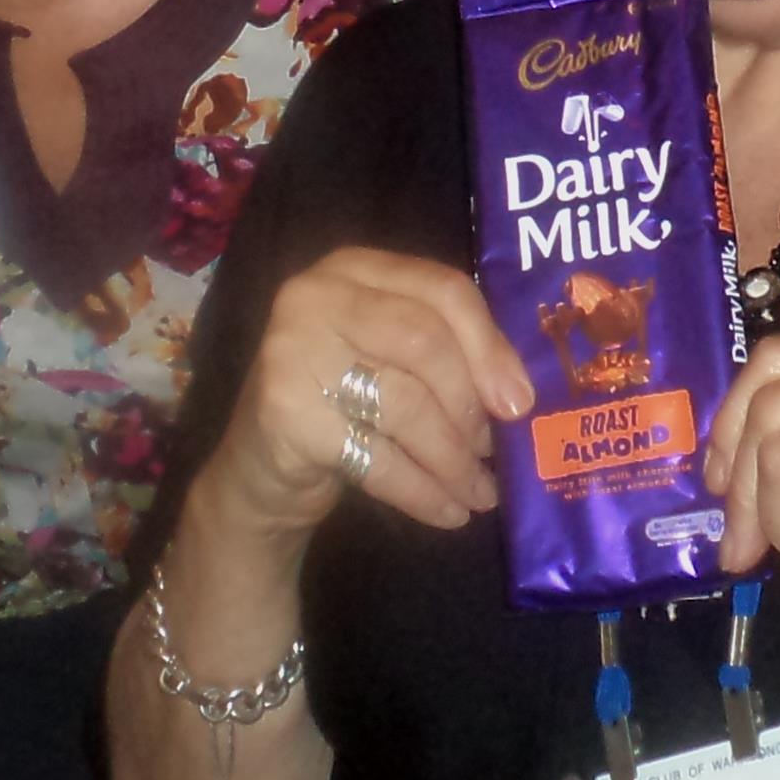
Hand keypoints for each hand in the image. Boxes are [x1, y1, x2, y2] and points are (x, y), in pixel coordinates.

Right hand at [200, 247, 533, 542]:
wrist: (260, 470)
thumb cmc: (342, 403)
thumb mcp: (391, 359)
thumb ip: (446, 352)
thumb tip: (517, 394)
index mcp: (355, 267)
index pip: (441, 288)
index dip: (489, 345)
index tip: (520, 401)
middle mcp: (316, 295)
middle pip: (425, 341)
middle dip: (469, 405)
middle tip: (491, 451)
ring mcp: (292, 350)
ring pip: (405, 403)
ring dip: (453, 459)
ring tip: (478, 493)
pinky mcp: (284, 414)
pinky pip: (376, 456)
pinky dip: (423, 491)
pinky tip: (448, 512)